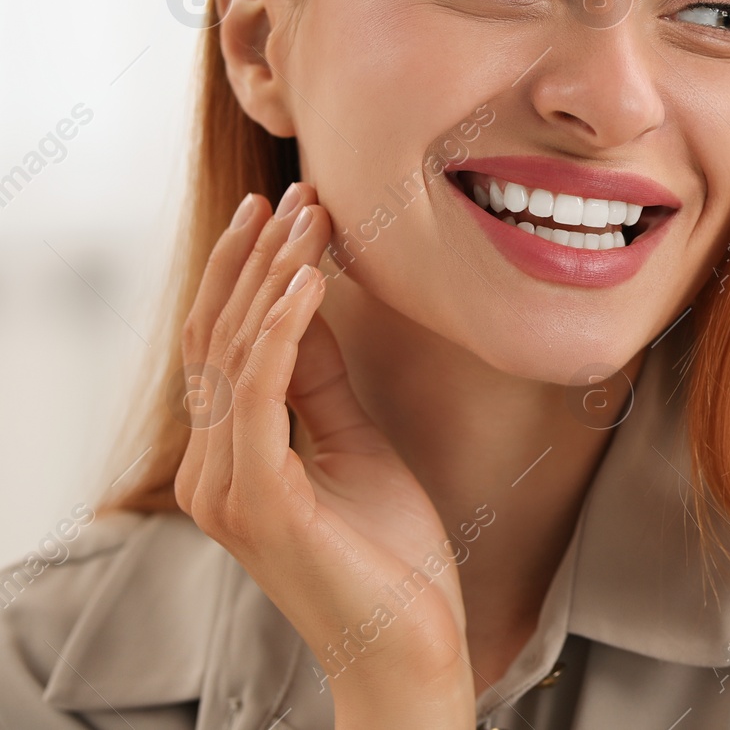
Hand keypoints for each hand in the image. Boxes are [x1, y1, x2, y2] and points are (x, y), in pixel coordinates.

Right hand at [174, 182, 476, 728]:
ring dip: (274, 278)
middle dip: (258, 259)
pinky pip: (260, 395)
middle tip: (294, 192)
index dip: (251, 273)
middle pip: (219, 339)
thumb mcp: (356, 444)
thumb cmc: (391, 555)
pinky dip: (283, 332)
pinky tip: (307, 283)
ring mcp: (226, 490)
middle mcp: (210, 472)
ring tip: (309, 218)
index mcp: (228, 460)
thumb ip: (320, 383)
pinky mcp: (261, 503)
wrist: (412, 645)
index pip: (225, 346)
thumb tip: (306, 304)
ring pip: (235, 356)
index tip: (285, 208)